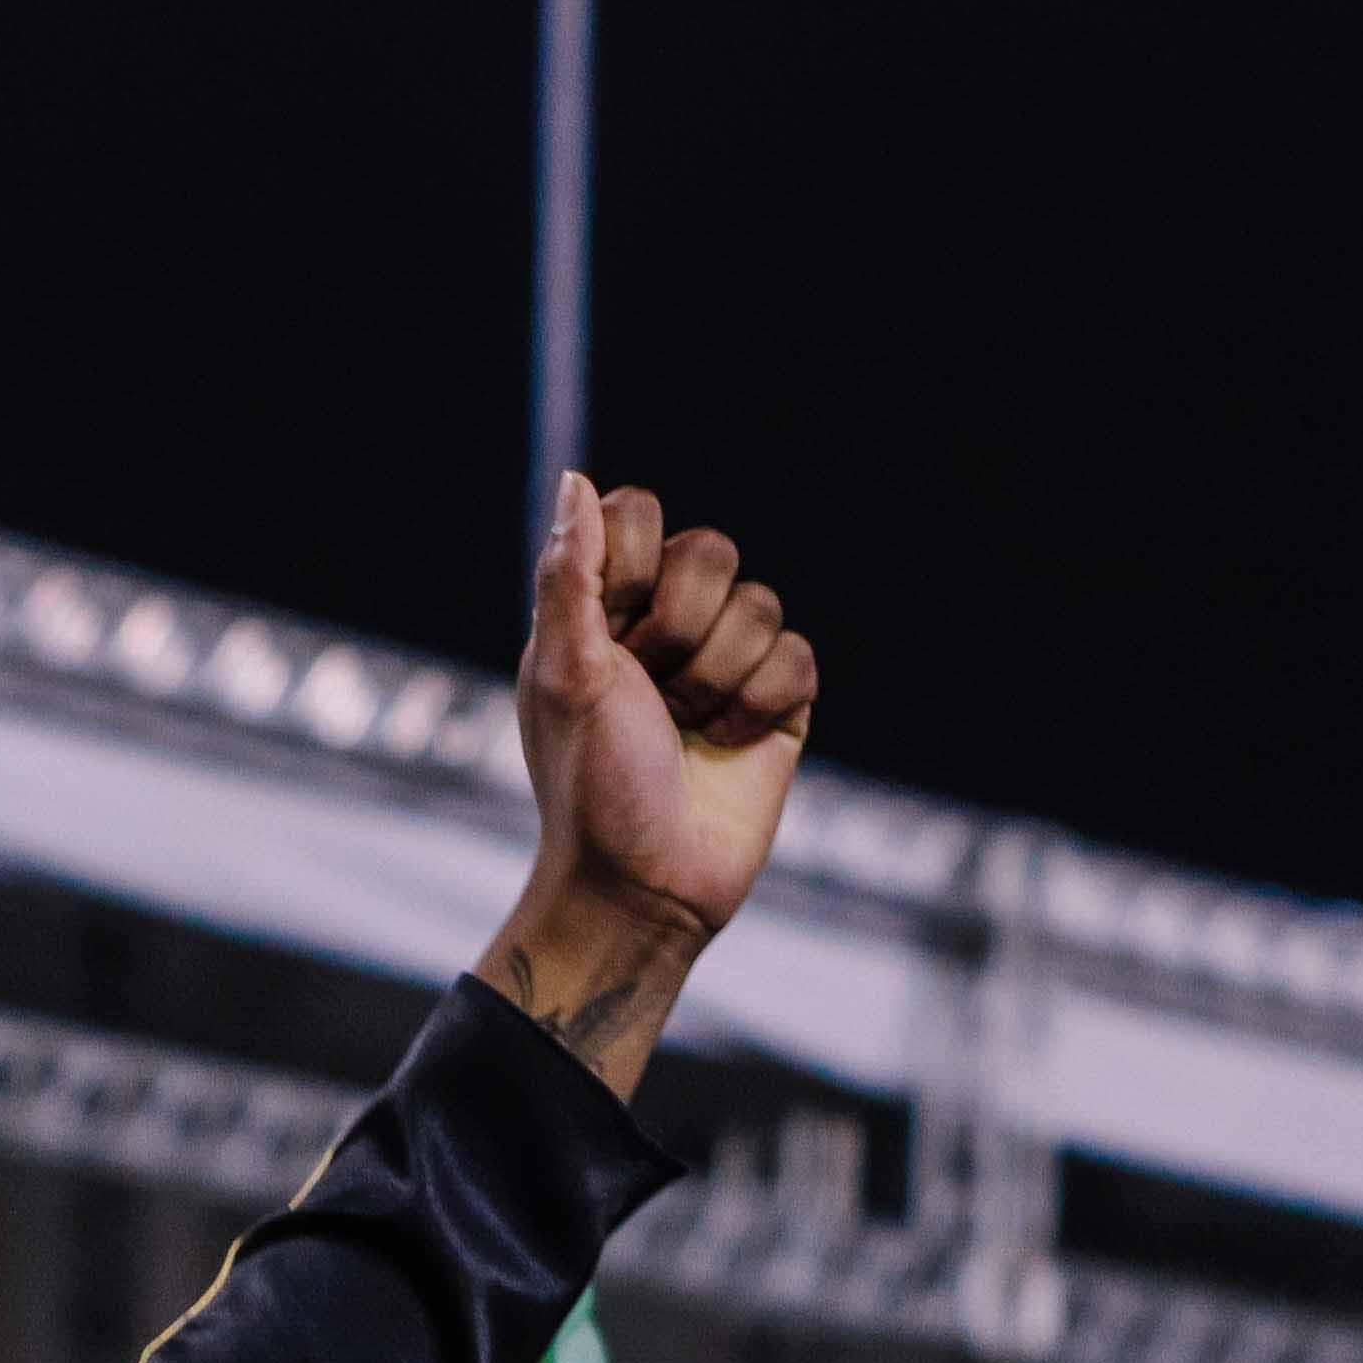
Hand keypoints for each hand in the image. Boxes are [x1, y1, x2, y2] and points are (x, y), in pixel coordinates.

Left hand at [486, 476, 822, 1098]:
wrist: (645, 885)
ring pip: (760, 604)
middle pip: (711, 549)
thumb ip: (567, 574)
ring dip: (718, 678)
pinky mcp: (778, 703)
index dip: (632, 567)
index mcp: (600, 608)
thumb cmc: (589, 785)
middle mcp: (664, 624)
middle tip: (651, 692)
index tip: (610, 634)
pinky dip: (762, 703)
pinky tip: (730, 745)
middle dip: (681, 628)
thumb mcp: (563, 675)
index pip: (638, 514)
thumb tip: (575, 477)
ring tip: (688, 730)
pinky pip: (799, 654)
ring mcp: (726, 662)